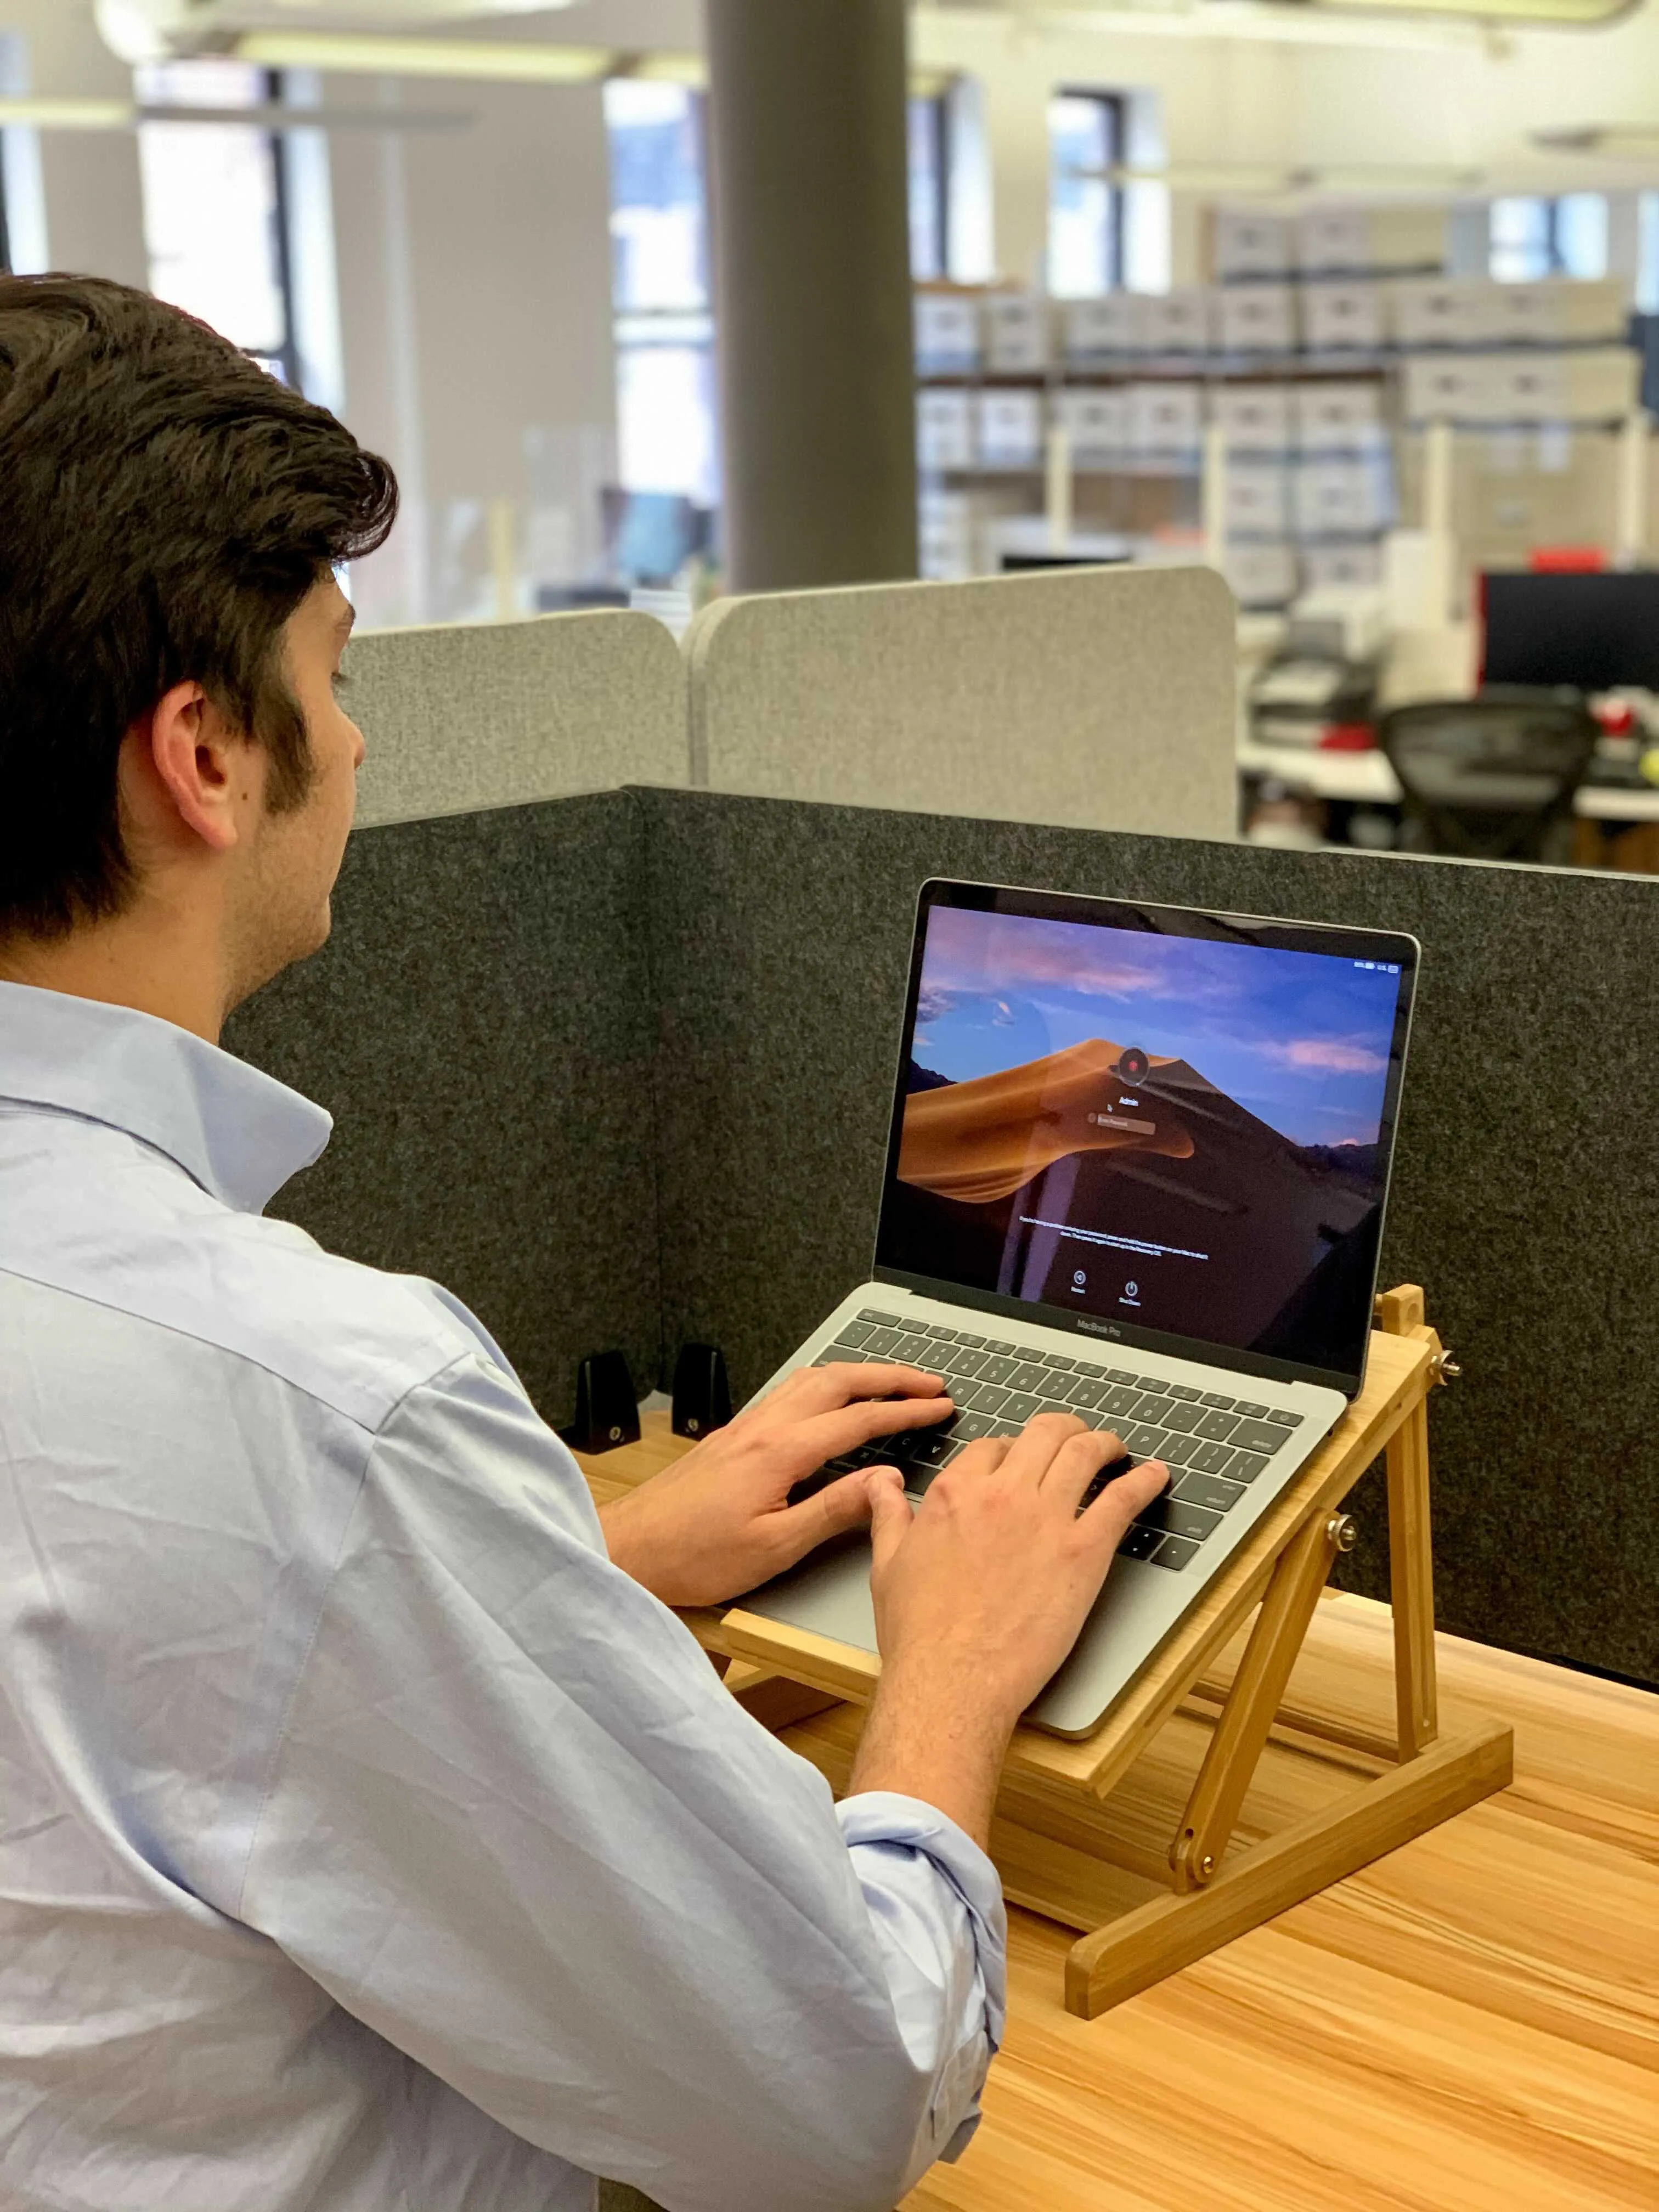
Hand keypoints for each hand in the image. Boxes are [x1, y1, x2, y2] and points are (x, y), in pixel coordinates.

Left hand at [597, 1362, 953, 1608]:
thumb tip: (884, 1484)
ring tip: (889, 1382)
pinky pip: (788, 1393)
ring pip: (810, 1380)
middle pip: (837, 1381)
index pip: (859, 1420)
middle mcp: (762, 1428)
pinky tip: (829, 1401)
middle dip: (889, 1376)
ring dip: (856, 1375)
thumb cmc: (693, 1557)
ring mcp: (744, 1428)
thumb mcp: (775, 1547)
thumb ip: (834, 1511)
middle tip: (930, 1383)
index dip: (906, 1412)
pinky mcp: (731, 1438)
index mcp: (779, 1452)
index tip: (941, 1407)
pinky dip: (824, 1386)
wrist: (629, 1550)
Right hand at [849, 1417, 1167, 1847]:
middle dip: (1064, 1428)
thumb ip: (888, 1515)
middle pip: (1044, 1434)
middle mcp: (1002, 1495)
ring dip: (1105, 1443)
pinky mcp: (1084, 1552)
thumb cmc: (920, 1634)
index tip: (1022, 1459)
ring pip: (1084, 1453)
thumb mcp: (888, 1564)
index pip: (992, 1447)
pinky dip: (1144, 1481)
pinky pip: (1122, 1501)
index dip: (1011, 1448)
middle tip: (1077, 1436)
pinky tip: (1156, 1475)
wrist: (952, 1680)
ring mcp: (1046, 1519)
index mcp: (955, 1493)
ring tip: (1115, 1447)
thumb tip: (879, 1484)